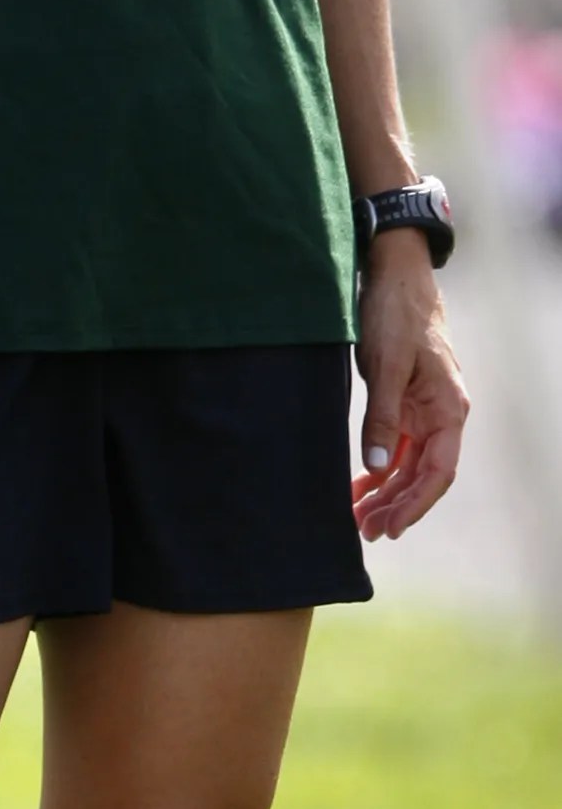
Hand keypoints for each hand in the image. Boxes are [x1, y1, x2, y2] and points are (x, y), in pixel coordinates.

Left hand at [351, 237, 467, 538]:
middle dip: (397, 506)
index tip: (392, 528)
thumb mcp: (386, 367)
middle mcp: (442, 415)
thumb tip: (374, 468)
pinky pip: (396, 446)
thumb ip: (381, 418)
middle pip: (424, 474)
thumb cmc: (396, 316)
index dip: (416, 503)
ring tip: (359, 520)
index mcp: (448, 409)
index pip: (439, 471)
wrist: (395, 276)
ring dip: (386, 493)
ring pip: (408, 464)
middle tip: (366, 532)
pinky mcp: (405, 402)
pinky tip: (360, 488)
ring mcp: (424, 410)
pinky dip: (378, 469)